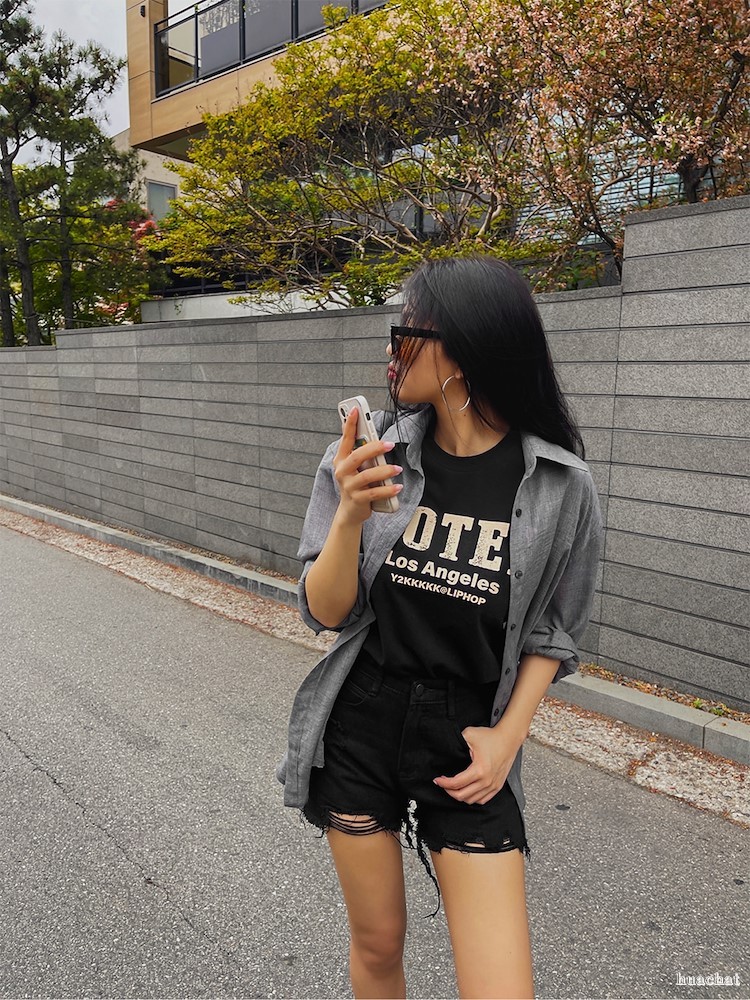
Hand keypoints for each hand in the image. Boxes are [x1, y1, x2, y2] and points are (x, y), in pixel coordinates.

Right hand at [333, 407, 402, 525]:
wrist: (350, 512)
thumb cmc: (356, 485)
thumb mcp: (355, 467)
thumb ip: (360, 452)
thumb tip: (369, 433)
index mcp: (341, 460)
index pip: (345, 439)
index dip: (349, 424)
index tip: (356, 410)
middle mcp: (342, 472)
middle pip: (357, 456)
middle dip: (374, 448)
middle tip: (389, 444)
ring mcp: (349, 486)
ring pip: (367, 476)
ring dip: (384, 471)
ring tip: (397, 468)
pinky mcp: (358, 500)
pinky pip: (375, 493)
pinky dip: (388, 490)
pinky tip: (398, 487)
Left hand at [433, 725, 522, 805]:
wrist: (509, 738)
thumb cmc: (491, 737)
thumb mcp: (470, 735)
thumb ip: (457, 742)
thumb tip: (446, 750)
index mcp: (479, 770)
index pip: (456, 783)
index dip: (443, 783)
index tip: (437, 780)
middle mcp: (487, 781)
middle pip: (462, 796)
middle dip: (449, 791)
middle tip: (443, 783)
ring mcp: (493, 785)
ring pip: (472, 800)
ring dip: (460, 795)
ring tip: (453, 787)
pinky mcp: (497, 786)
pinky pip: (482, 800)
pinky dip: (472, 798)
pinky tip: (466, 790)